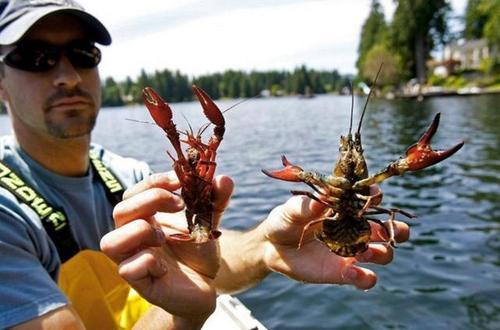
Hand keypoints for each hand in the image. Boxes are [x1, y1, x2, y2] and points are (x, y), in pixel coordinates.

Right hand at [100, 171, 233, 325]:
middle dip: (151, 199)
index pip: (133, 193)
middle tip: (180, 203)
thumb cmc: (197, 252)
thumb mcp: (208, 222)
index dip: (153, 182)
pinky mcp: (141, 284)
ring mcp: (133, 261)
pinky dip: (149, 262)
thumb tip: (224, 178)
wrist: (206, 286)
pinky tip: (166, 267)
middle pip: (120, 211)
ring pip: (110, 242)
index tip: (179, 180)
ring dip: (140, 231)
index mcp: (144, 219)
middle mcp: (133, 239)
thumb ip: (215, 201)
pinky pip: (128, 269)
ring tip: (163, 238)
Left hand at [258, 186, 409, 289]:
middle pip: (387, 229)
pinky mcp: (344, 273)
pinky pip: (364, 279)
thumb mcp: (291, 210)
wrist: (273, 246)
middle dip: (397, 230)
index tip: (374, 196)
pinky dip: (365, 278)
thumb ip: (306, 204)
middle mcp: (355, 229)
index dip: (376, 197)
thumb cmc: (284, 220)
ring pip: (382, 254)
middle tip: (395, 231)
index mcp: (346, 208)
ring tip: (366, 252)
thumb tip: (324, 196)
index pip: (370, 200)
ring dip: (382, 253)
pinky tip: (354, 274)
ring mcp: (352, 252)